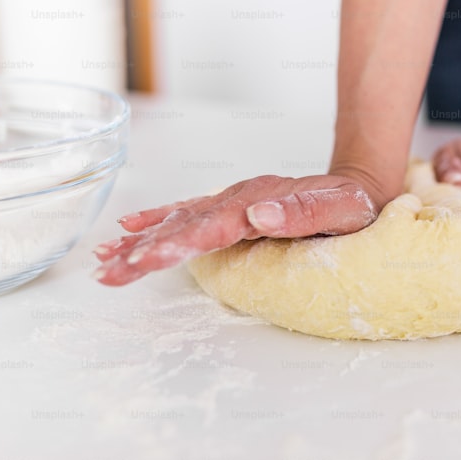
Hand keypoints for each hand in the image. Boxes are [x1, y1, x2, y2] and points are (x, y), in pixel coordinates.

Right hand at [93, 173, 383, 285]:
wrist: (357, 187)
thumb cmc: (352, 207)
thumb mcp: (340, 211)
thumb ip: (300, 213)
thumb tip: (257, 214)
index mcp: (259, 203)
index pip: (212, 227)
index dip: (180, 242)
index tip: (149, 256)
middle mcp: (238, 199)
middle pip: (183, 226)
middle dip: (144, 250)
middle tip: (109, 273)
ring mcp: (232, 201)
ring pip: (177, 221)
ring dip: (140, 242)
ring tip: (103, 260)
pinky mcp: (231, 206)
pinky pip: (187, 212)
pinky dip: (157, 219)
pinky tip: (129, 228)